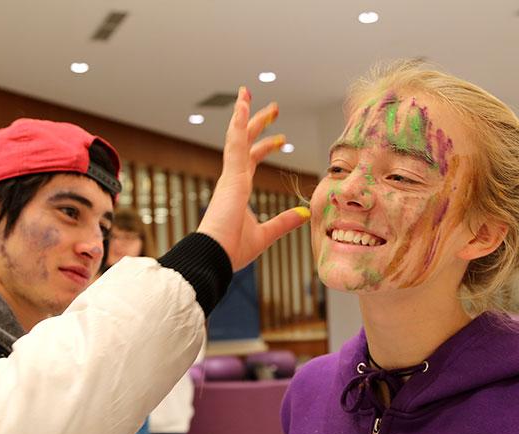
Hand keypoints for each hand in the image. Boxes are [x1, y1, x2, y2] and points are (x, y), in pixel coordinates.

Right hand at [197, 87, 309, 270]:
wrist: (214, 256)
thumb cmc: (232, 249)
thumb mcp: (265, 234)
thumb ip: (284, 222)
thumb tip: (304, 214)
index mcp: (238, 189)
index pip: (251, 159)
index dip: (265, 146)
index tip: (282, 139)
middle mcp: (232, 178)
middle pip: (244, 142)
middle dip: (257, 122)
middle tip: (273, 106)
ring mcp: (230, 176)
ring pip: (236, 136)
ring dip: (243, 113)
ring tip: (248, 92)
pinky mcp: (231, 177)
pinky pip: (235, 143)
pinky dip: (238, 122)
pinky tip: (243, 105)